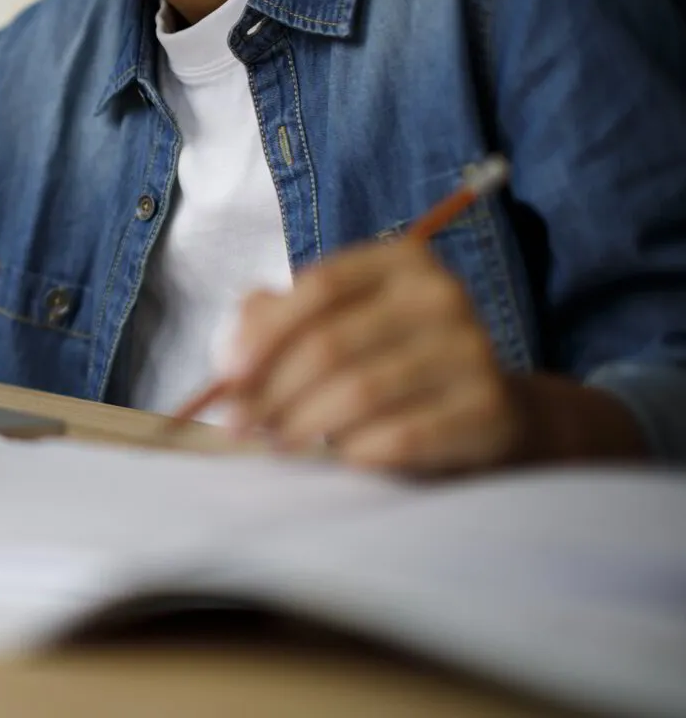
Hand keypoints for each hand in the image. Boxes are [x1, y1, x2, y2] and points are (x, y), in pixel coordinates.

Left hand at [217, 239, 524, 473]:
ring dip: (303, 424)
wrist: (486, 407)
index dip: (265, 333)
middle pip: (331, 343)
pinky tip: (338, 457)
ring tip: (275, 441)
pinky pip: (403, 436)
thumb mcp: (337, 324)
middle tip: (239, 424)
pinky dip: (356, 451)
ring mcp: (473, 350)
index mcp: (401, 261)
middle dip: (272, 390)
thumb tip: (230, 357)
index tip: (227, 376)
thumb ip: (276, 322)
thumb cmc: (388, 358)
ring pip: (360, 392)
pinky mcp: (489, 408)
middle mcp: (442, 296)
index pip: (320, 287)